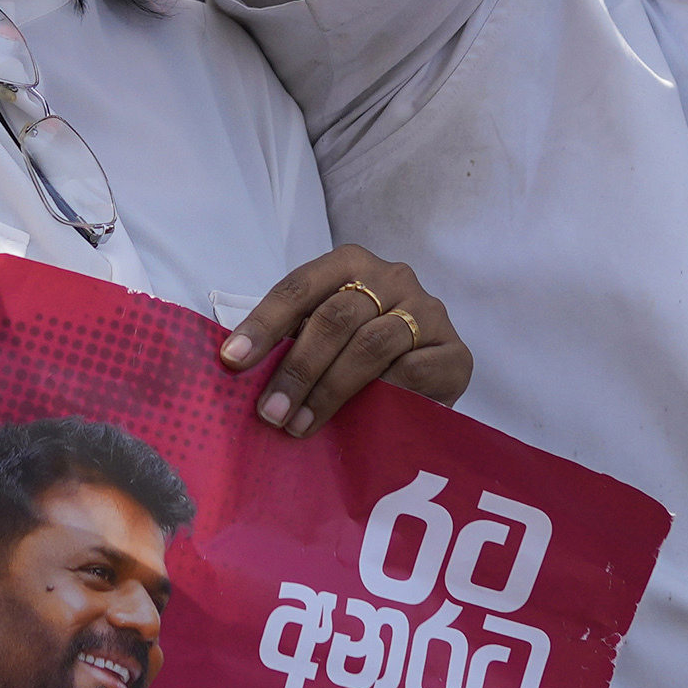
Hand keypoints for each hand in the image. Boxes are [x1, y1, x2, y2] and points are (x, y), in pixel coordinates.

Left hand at [220, 246, 469, 436]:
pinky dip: (382, 394)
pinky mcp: (455, 352)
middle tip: (270, 412)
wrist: (430, 371)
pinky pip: (413, 371)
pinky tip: (361, 419)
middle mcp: (392, 277)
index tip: (232, 361)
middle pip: (334, 318)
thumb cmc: (360, 350)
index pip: (298, 288)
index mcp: (350, 263)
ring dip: (329, 390)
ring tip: (301, 425)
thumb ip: (291, 337)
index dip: (263, 324)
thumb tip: (234, 365)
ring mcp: (428, 312)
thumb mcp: (324, 333)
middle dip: (296, 368)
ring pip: (369, 346)